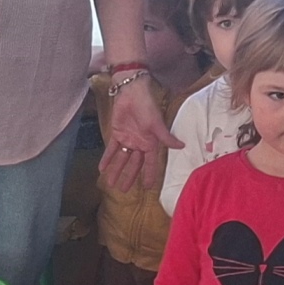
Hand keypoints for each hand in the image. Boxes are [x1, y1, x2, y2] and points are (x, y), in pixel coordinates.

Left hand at [99, 77, 183, 192]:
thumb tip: (182, 146)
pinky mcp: (117, 134)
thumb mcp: (157, 124)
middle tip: (123, 191)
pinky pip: (111, 149)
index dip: (149, 175)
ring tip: (110, 184)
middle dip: (129, 177)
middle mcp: (140, 144)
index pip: (150, 163)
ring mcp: (128, 140)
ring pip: (122, 159)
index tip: (147, 187)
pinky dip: (107, 159)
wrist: (132, 93)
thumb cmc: (147, 107)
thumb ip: (166, 137)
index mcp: (151, 143)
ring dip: (116, 171)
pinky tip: (101, 169)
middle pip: (134, 165)